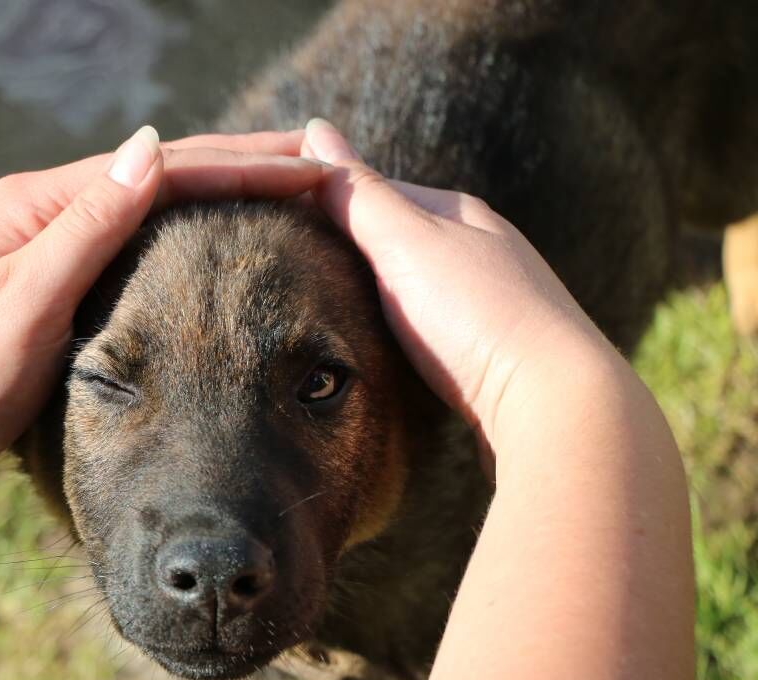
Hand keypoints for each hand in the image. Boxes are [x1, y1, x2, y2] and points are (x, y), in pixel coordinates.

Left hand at [0, 127, 327, 509]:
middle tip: (316, 163)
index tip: (308, 165)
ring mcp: (49, 256)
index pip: (158, 170)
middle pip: (159, 179)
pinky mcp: (55, 297)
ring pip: (151, 214)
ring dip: (217, 197)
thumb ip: (87, 230)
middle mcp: (45, 219)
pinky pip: (135, 253)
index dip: (238, 166)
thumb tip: (151, 149)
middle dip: (239, 169)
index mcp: (36, 206)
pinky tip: (217, 244)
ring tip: (285, 190)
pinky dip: (184, 240)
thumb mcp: (21, 304)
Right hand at [301, 118, 625, 452]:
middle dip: (345, 246)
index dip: (323, 198)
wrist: (553, 404)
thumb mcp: (406, 242)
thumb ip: (357, 194)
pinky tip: (378, 351)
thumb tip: (315, 130)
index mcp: (460, 214)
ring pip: (415, 286)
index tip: (271, 214)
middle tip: (281, 262)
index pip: (375, 189)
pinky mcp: (492, 356)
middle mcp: (481, 250)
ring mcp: (491, 303)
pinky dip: (397, 331)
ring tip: (319, 308)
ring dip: (371, 292)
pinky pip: (431, 330)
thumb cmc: (477, 315)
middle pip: (396, 238)